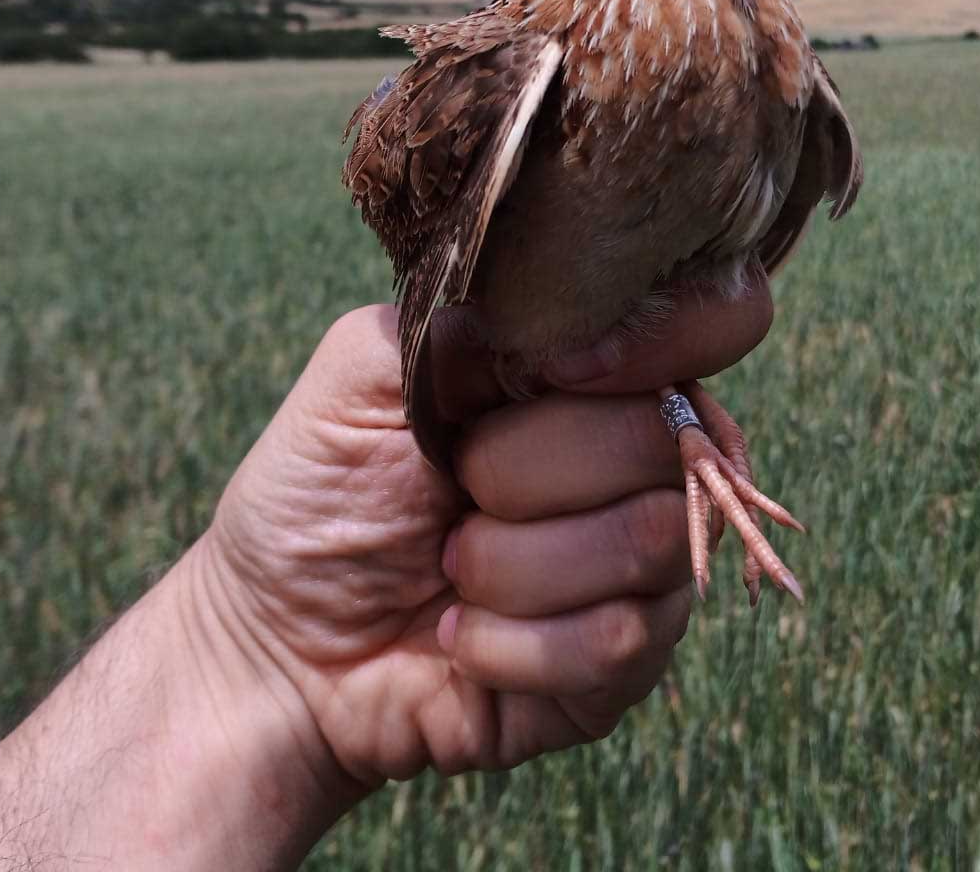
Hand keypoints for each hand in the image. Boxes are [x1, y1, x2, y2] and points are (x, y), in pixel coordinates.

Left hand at [198, 276, 772, 789]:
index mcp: (592, 379)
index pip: (701, 330)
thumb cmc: (319, 496)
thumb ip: (463, 316)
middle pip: (665, 440)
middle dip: (526, 473)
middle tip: (452, 494)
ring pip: (648, 542)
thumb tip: (564, 311)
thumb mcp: (364, 371)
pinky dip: (509, 643)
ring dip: (512, 566)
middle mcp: (640, 468)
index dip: (644, 349)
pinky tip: (456, 638)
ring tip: (447, 569)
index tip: (547, 377)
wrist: (278, 643)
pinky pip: (617, 641)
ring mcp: (645, 570)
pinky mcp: (626, 668)